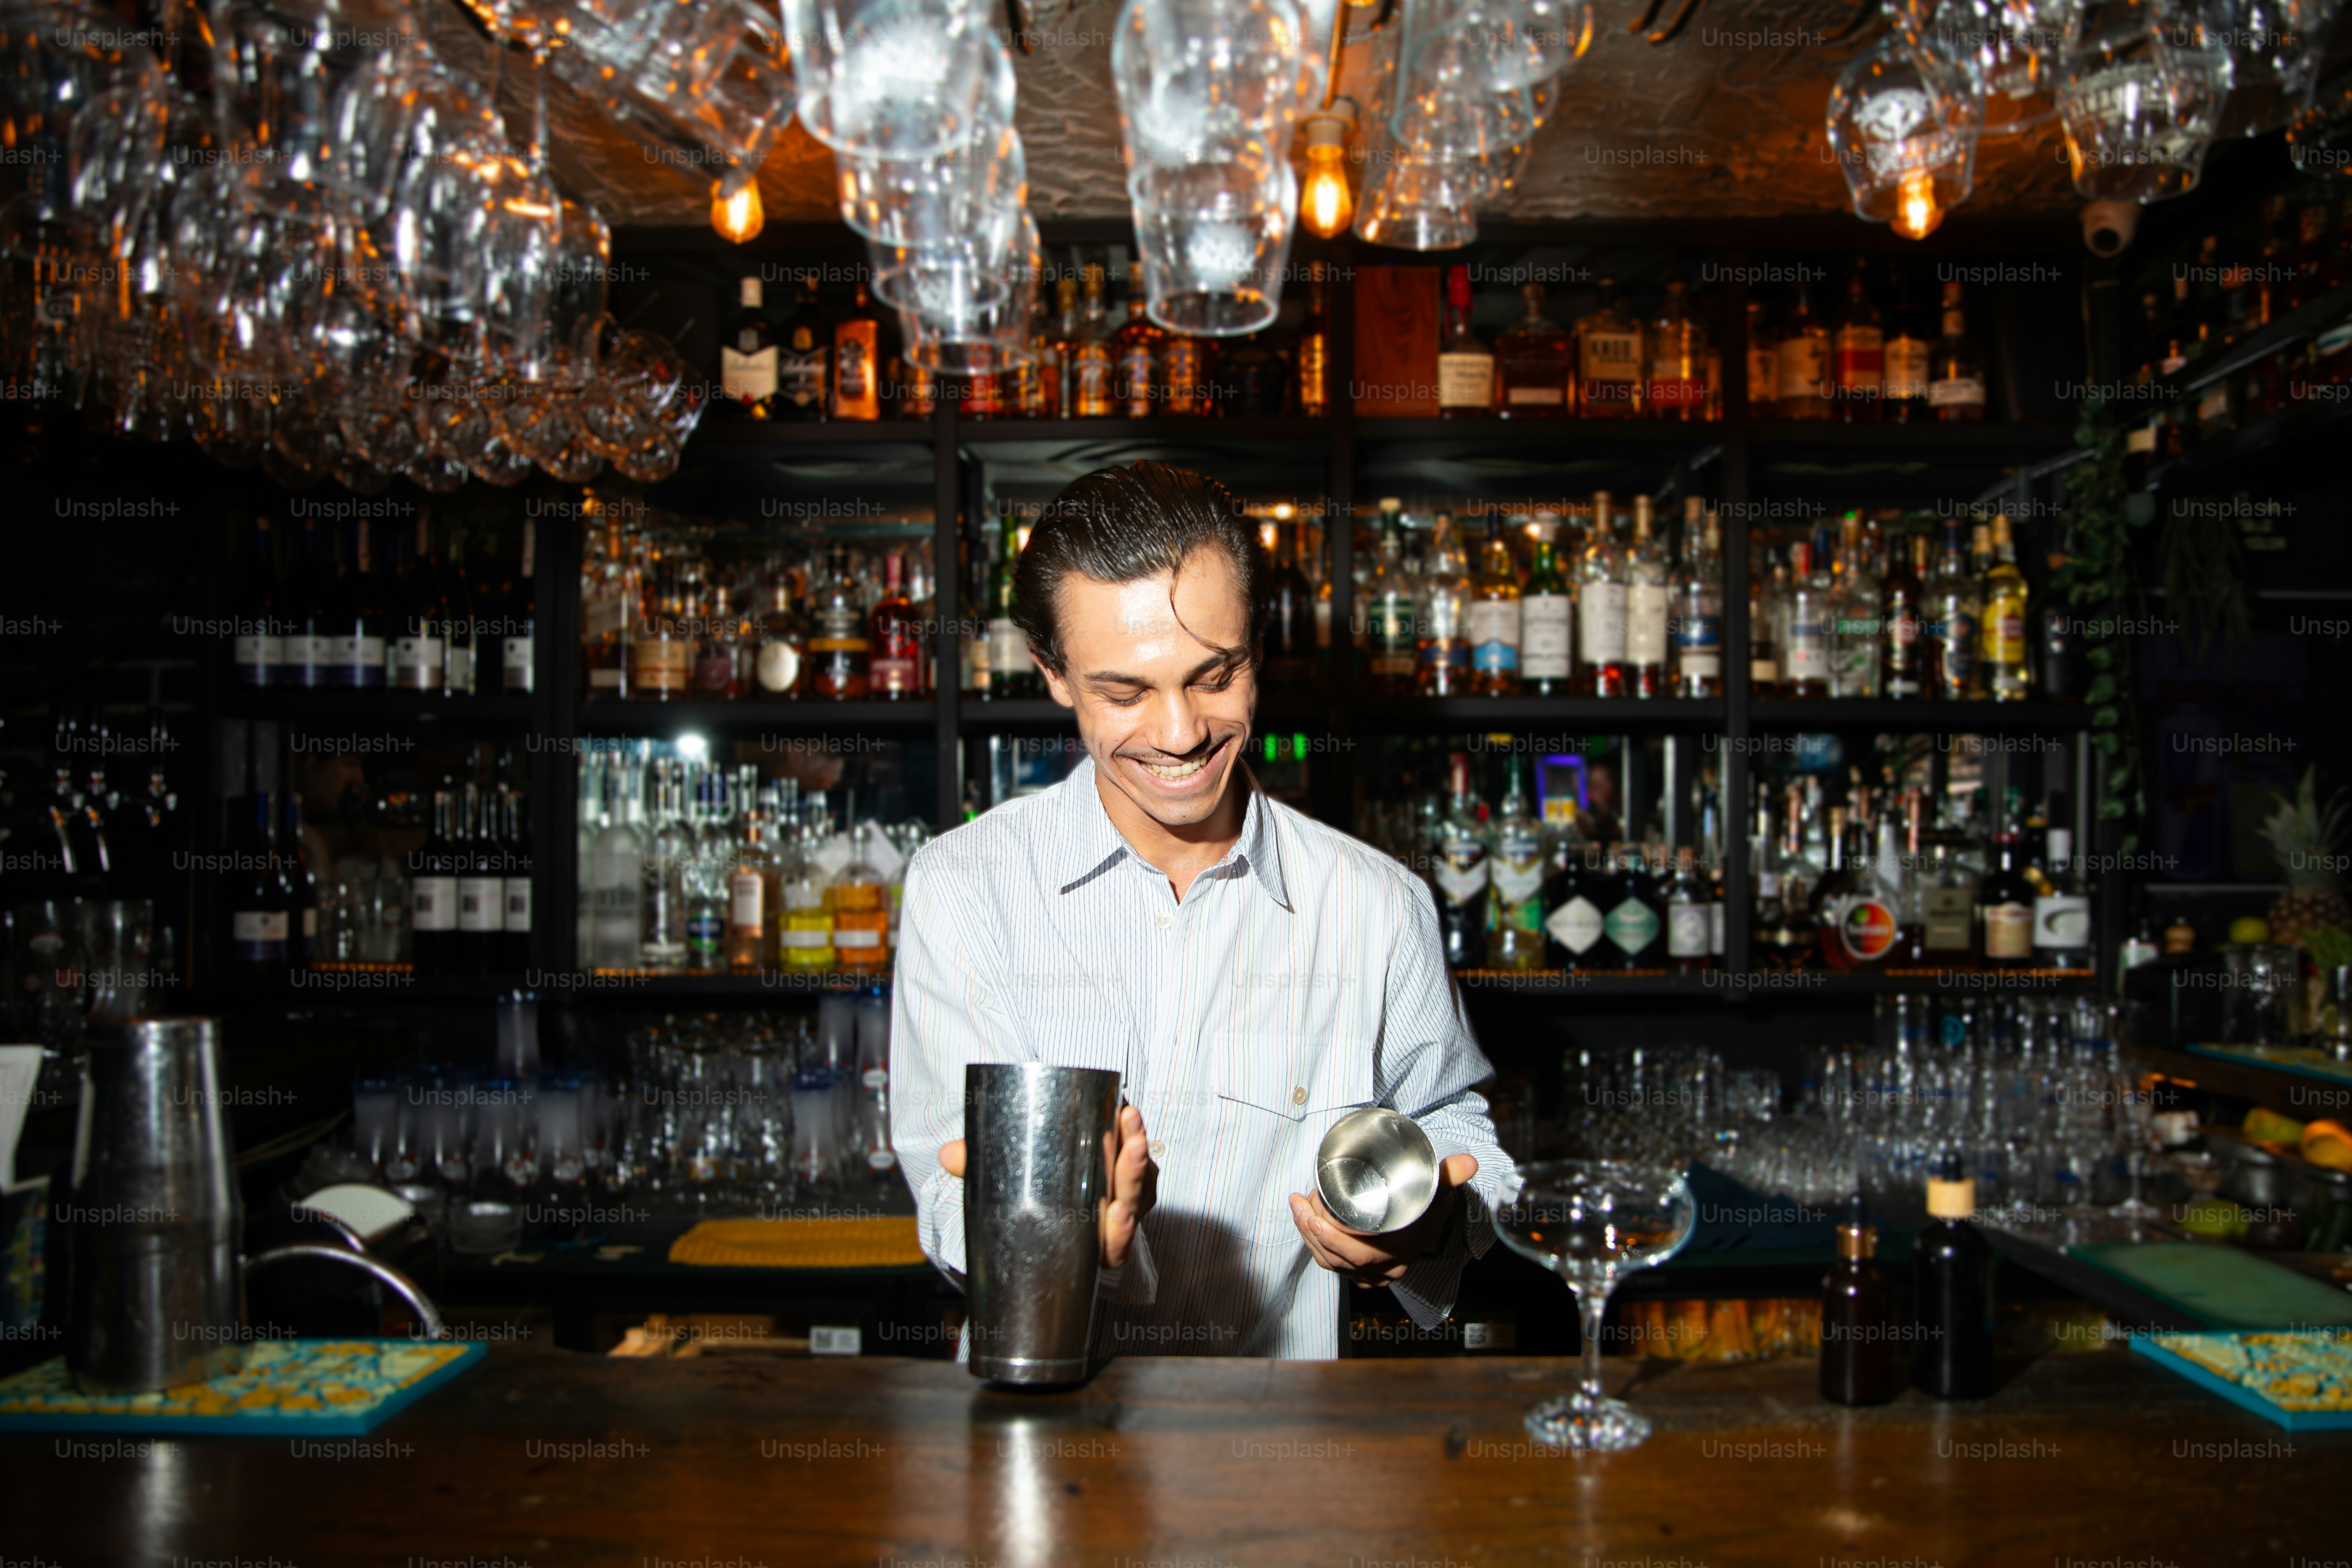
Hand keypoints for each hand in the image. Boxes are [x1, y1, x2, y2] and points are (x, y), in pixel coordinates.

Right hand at [936, 1102, 1157, 1270]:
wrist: (1040, 1168)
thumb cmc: (1022, 1192)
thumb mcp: (997, 1184)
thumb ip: (975, 1169)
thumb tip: (948, 1156)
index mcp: (1087, 1243)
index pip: (1113, 1248)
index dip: (1120, 1235)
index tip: (1117, 1214)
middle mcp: (1111, 1223)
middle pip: (1134, 1204)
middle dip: (1134, 1175)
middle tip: (1131, 1147)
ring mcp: (1125, 1195)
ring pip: (1142, 1178)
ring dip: (1138, 1150)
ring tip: (1130, 1120)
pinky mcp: (1130, 1169)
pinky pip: (1142, 1155)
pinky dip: (1135, 1134)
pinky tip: (1127, 1113)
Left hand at [1289, 1153, 1478, 1287]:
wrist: (1428, 1217)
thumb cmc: (1429, 1201)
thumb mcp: (1438, 1188)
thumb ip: (1451, 1174)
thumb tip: (1469, 1162)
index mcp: (1402, 1253)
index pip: (1361, 1256)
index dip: (1332, 1239)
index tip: (1314, 1213)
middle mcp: (1386, 1269)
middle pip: (1339, 1258)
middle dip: (1312, 1232)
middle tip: (1300, 1204)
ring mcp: (1372, 1274)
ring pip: (1331, 1262)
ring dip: (1308, 1236)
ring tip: (1298, 1207)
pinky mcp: (1360, 1271)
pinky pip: (1332, 1264)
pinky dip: (1314, 1245)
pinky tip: (1304, 1222)